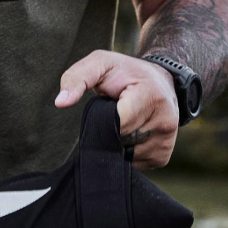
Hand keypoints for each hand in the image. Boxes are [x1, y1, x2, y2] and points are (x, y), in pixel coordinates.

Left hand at [55, 50, 179, 168]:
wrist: (160, 81)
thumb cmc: (125, 72)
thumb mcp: (100, 63)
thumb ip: (77, 78)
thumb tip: (60, 102)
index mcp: (152, 96)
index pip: (120, 123)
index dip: (104, 119)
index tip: (103, 108)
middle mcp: (166, 120)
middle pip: (121, 141)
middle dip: (108, 131)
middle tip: (111, 113)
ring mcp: (166, 140)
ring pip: (126, 155)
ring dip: (116, 142)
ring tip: (122, 121)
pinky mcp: (163, 155)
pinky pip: (134, 163)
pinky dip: (125, 152)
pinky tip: (129, 133)